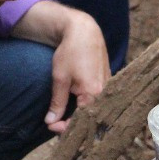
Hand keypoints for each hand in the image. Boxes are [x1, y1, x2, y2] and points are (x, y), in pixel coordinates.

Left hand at [44, 12, 109, 133]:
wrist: (84, 32)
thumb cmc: (71, 52)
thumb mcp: (60, 78)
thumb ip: (58, 103)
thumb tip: (50, 122)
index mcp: (93, 93)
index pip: (80, 121)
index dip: (64, 127)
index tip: (51, 126)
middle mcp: (105, 93)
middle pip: (89, 118)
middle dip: (72, 123)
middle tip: (55, 122)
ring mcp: (108, 87)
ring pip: (94, 109)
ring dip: (80, 114)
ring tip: (64, 114)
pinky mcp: (108, 82)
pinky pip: (98, 100)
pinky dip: (86, 105)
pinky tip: (76, 104)